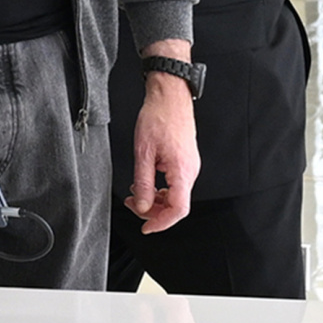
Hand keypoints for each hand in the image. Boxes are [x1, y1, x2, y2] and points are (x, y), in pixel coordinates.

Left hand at [125, 41, 198, 232]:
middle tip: (131, 204)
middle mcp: (190, 170)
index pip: (178, 209)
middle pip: (176, 205)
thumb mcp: (143, 152)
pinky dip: (159, 189)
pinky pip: (175, 184)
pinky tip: (145, 183)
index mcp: (182, 170)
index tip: (146, 227)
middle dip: (153, 210)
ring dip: (154, 200)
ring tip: (134, 193)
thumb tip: (141, 206)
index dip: (161, 222)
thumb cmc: (158, 116)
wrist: (170, 95)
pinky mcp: (185, 162)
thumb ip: (143, 183)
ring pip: (175, 196)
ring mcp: (189, 166)